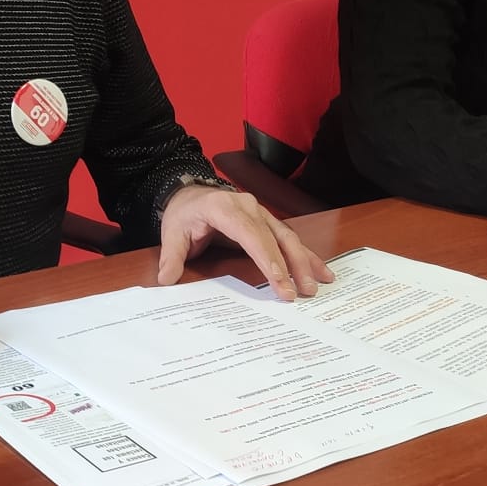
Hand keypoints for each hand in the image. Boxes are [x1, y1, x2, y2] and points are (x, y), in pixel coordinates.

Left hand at [156, 184, 334, 300]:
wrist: (190, 194)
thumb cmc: (184, 214)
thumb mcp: (172, 232)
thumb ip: (171, 256)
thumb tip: (167, 278)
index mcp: (225, 208)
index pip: (251, 235)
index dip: (268, 259)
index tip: (280, 281)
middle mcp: (249, 208)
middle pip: (276, 237)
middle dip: (292, 265)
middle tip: (303, 291)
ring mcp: (262, 213)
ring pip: (288, 237)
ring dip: (305, 261)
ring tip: (319, 283)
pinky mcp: (268, 221)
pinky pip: (289, 238)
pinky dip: (305, 255)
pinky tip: (320, 271)